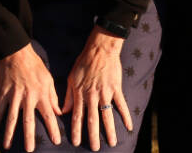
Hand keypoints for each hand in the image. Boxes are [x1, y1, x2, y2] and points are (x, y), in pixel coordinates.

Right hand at [0, 43, 61, 151]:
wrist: (17, 52)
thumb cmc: (35, 66)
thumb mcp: (48, 79)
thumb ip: (53, 97)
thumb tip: (59, 112)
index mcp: (42, 94)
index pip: (49, 115)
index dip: (53, 129)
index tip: (56, 142)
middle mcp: (28, 97)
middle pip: (28, 120)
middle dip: (29, 136)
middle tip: (29, 150)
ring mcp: (15, 95)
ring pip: (11, 118)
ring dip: (9, 133)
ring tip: (7, 146)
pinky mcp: (4, 93)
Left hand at [61, 28, 131, 150]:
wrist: (100, 49)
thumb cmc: (84, 62)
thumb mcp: (71, 78)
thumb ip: (67, 96)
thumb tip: (63, 111)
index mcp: (80, 94)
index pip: (77, 116)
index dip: (76, 130)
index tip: (76, 142)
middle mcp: (92, 96)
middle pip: (92, 119)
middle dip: (93, 135)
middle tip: (94, 148)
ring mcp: (105, 93)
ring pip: (107, 115)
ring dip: (109, 130)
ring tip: (111, 143)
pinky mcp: (116, 88)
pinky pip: (121, 105)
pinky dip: (125, 116)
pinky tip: (129, 127)